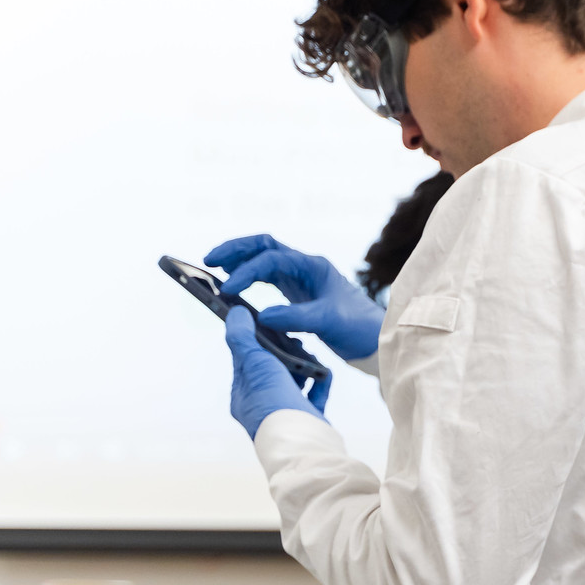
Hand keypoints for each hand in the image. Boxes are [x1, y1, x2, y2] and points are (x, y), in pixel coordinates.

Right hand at [207, 234, 384, 360]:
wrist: (376, 339)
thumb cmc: (359, 327)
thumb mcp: (329, 322)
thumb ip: (296, 317)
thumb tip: (261, 316)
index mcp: (313, 266)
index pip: (271, 259)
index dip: (246, 271)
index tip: (228, 289)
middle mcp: (305, 267)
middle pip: (264, 245)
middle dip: (235, 249)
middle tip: (208, 260)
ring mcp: (301, 278)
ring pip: (263, 258)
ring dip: (239, 260)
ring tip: (214, 270)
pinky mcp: (298, 292)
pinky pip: (267, 277)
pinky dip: (249, 277)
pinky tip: (234, 288)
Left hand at [226, 308, 328, 438]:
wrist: (302, 441)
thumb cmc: (274, 402)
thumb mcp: (254, 362)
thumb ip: (243, 337)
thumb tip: (234, 314)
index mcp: (244, 395)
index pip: (246, 361)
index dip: (256, 341)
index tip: (268, 326)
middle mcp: (263, 406)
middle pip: (273, 371)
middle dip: (285, 353)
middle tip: (295, 338)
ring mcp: (287, 413)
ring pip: (295, 382)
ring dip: (304, 366)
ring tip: (311, 353)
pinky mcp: (310, 419)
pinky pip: (315, 396)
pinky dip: (320, 381)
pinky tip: (325, 372)